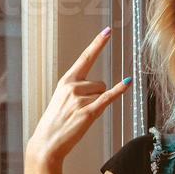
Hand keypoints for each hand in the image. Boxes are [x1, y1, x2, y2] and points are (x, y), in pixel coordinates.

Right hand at [26, 27, 132, 166]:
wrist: (47, 142)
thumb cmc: (55, 122)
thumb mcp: (62, 99)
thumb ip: (78, 89)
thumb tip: (100, 87)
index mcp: (66, 81)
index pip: (86, 57)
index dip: (98, 44)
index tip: (107, 31)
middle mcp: (73, 87)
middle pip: (100, 83)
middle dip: (96, 96)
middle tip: (80, 110)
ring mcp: (80, 99)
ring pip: (102, 94)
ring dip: (97, 105)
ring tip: (80, 116)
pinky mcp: (88, 112)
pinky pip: (108, 98)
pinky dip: (118, 91)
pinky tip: (127, 82)